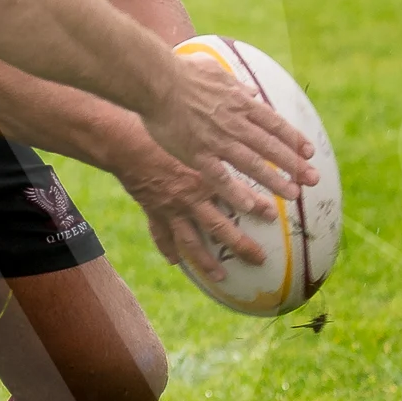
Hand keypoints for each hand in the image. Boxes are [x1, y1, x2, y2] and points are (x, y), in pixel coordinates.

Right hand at [115, 142, 266, 281]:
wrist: (126, 145)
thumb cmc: (162, 134)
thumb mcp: (196, 138)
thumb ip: (217, 143)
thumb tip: (245, 123)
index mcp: (206, 179)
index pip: (239, 196)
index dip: (259, 207)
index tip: (274, 216)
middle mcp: (191, 199)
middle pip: (220, 229)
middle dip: (240, 246)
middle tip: (258, 259)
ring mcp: (172, 209)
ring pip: (192, 241)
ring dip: (206, 261)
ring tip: (220, 277)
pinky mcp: (154, 211)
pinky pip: (162, 234)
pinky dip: (169, 249)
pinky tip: (176, 261)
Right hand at [140, 52, 317, 212]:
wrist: (156, 80)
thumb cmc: (181, 73)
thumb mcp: (216, 71)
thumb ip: (236, 84)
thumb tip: (251, 90)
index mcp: (240, 103)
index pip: (275, 124)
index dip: (294, 139)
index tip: (308, 152)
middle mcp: (235, 123)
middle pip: (271, 147)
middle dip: (295, 165)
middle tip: (313, 179)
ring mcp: (217, 140)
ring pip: (253, 164)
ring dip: (275, 181)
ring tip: (293, 194)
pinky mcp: (197, 153)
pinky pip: (220, 178)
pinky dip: (236, 192)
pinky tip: (249, 205)